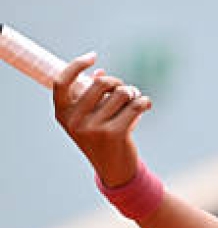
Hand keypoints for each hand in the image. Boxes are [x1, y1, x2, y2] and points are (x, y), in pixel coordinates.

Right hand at [53, 53, 152, 186]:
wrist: (115, 171)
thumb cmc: (102, 139)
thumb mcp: (90, 118)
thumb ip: (91, 96)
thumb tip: (100, 72)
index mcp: (63, 115)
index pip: (61, 81)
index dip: (76, 65)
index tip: (93, 55)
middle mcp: (75, 121)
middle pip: (101, 83)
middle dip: (118, 83)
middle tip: (127, 90)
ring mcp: (93, 128)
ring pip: (122, 94)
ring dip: (133, 94)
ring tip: (135, 101)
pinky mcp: (115, 133)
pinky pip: (135, 105)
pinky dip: (144, 102)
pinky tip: (146, 105)